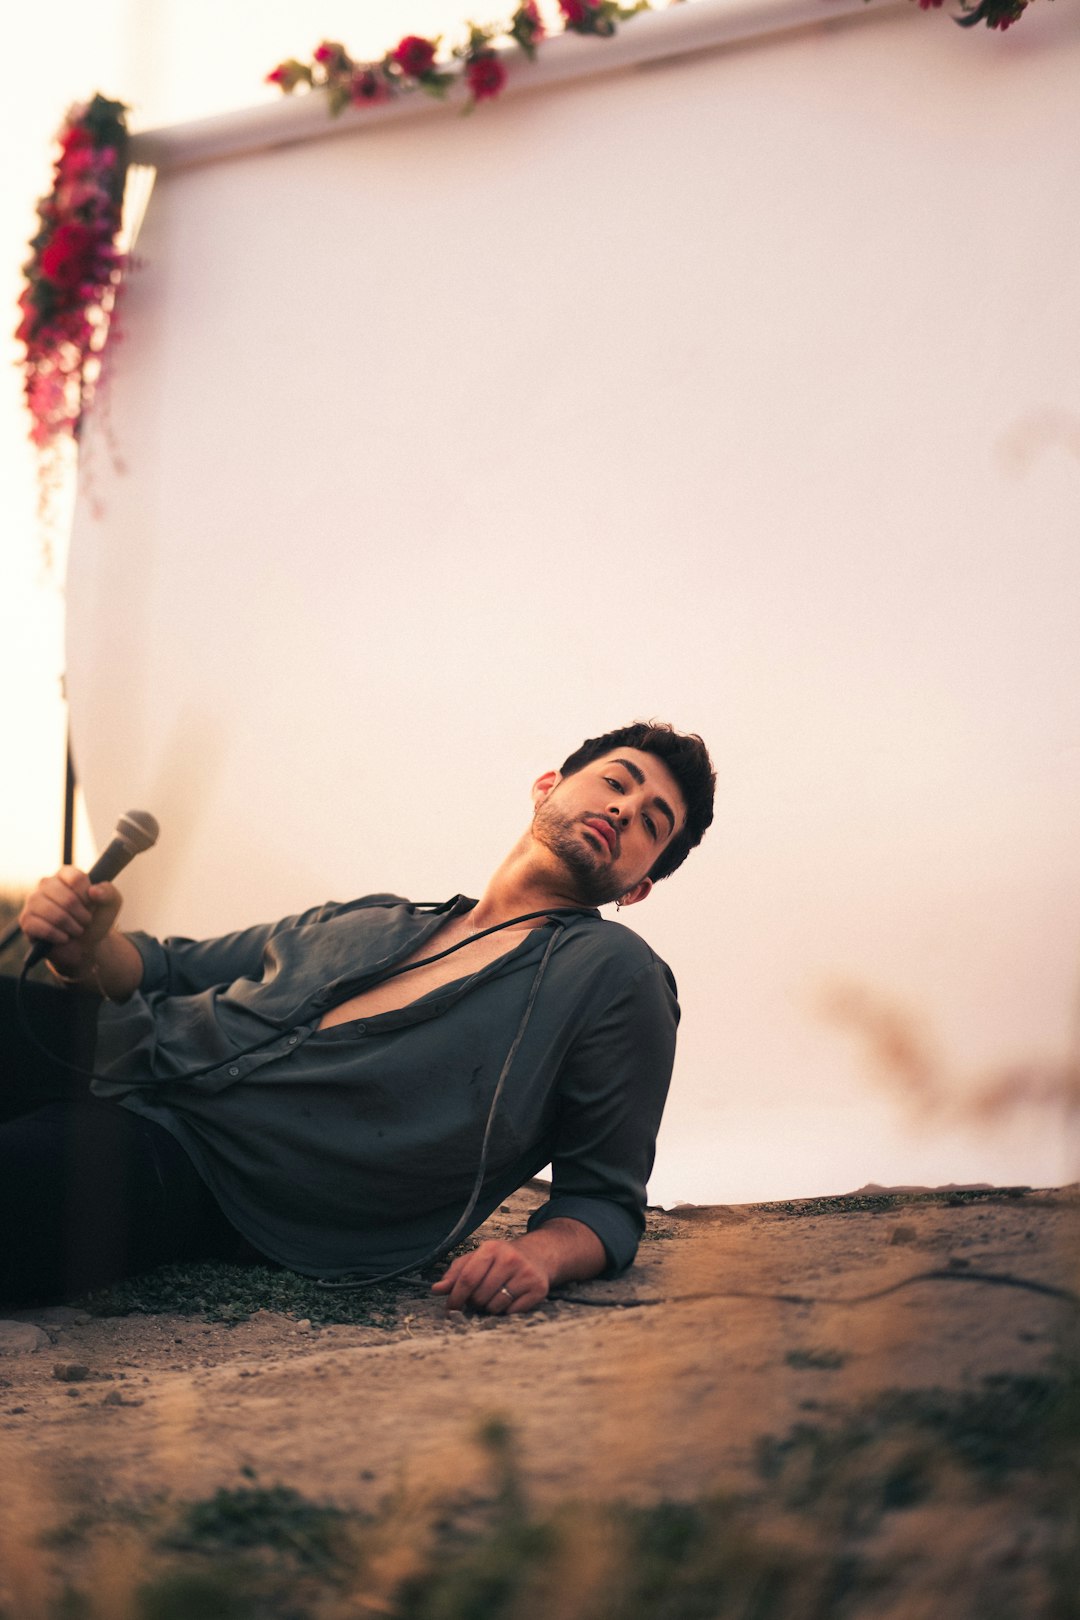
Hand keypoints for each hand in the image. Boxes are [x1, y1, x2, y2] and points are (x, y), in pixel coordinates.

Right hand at [18, 867, 122, 978]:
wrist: (84, 945)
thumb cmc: (95, 919)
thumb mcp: (110, 904)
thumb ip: (108, 893)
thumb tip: (94, 891)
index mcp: (65, 874)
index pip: (77, 879)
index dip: (88, 897)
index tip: (91, 905)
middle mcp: (46, 883)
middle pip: (67, 898)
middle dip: (82, 916)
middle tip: (85, 921)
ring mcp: (33, 901)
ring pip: (54, 914)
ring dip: (72, 927)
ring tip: (77, 930)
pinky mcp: (26, 920)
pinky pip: (42, 928)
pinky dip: (59, 936)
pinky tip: (64, 938)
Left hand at [431, 1238, 551, 1314]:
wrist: (537, 1257)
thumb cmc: (500, 1260)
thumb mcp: (477, 1259)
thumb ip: (455, 1274)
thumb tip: (436, 1289)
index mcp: (491, 1248)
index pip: (467, 1279)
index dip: (455, 1298)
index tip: (450, 1309)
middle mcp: (510, 1259)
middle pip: (479, 1296)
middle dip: (475, 1303)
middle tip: (480, 1297)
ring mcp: (526, 1274)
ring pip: (495, 1307)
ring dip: (490, 1308)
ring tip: (496, 1296)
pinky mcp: (538, 1289)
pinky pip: (512, 1313)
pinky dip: (507, 1312)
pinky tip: (510, 1299)